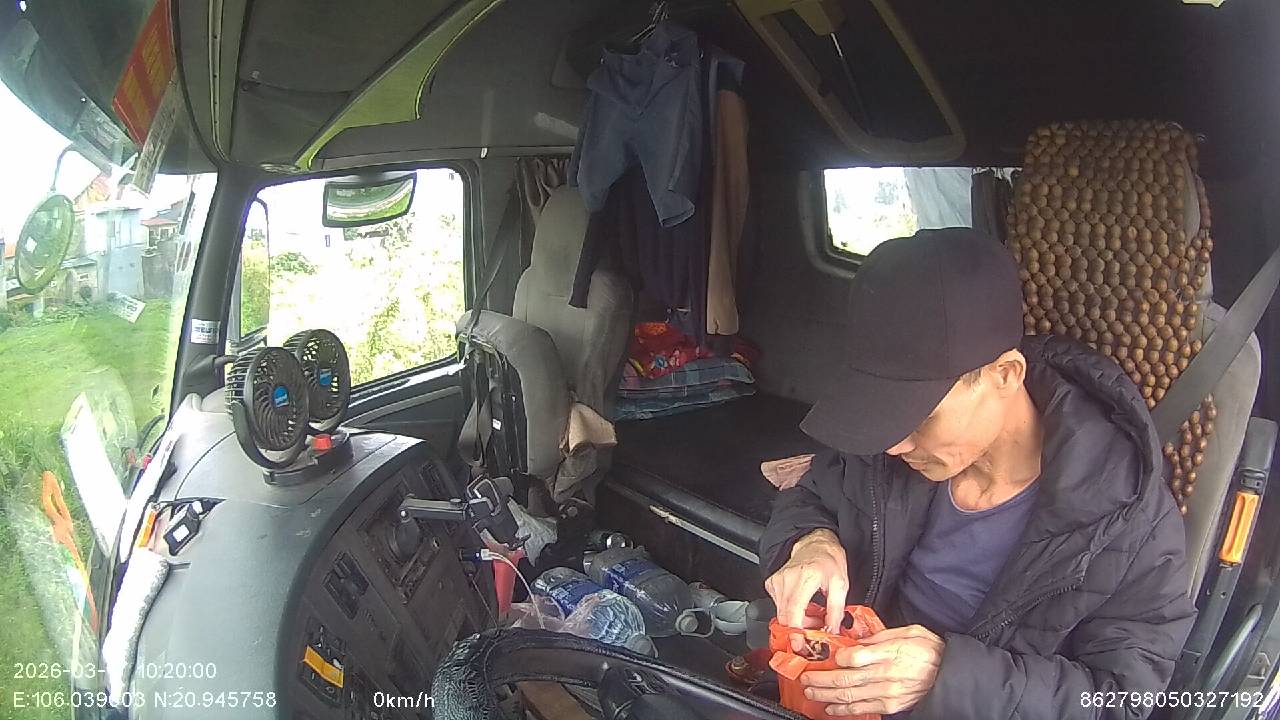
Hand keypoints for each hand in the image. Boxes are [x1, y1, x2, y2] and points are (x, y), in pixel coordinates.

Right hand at [764, 529, 848, 632]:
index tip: (800, 645)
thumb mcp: (841, 585)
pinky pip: (778, 607)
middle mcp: (787, 579)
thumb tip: (832, 631)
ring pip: (781, 614)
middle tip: (816, 629)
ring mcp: (776, 581)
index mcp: (805, 577)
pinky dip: (791, 612)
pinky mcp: (771, 584)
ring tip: (813, 614)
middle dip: (800, 630)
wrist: (814, 544)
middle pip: (785, 617)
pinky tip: (803, 606)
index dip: (795, 632)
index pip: (793, 611)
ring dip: (797, 621)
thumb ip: (836, 611)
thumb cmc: (828, 560)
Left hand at [800, 625, 944, 715]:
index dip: (835, 657)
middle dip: (821, 679)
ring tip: (811, 691)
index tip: (823, 654)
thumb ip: (879, 636)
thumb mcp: (906, 632)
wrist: (948, 672)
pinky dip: (844, 709)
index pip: (855, 656)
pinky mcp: (890, 705)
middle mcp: (885, 675)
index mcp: (888, 652)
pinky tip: (831, 707)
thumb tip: (856, 641)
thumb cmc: (929, 650)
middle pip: (845, 679)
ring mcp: (886, 693)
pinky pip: (862, 709)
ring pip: (849, 696)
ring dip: (826, 695)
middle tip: (806, 677)